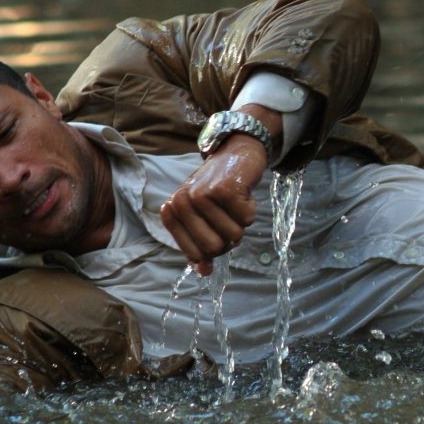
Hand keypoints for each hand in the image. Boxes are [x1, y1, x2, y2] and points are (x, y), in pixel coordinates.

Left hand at [160, 136, 265, 274]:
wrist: (235, 151)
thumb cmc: (217, 187)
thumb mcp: (201, 215)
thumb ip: (199, 245)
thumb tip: (205, 272)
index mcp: (173, 210)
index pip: (194, 253)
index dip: (211, 250)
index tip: (216, 233)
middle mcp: (183, 201)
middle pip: (214, 247)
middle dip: (228, 239)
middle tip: (228, 218)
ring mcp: (203, 194)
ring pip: (234, 234)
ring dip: (241, 222)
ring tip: (234, 203)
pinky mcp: (226, 188)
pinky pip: (247, 219)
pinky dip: (250, 209)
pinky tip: (242, 194)